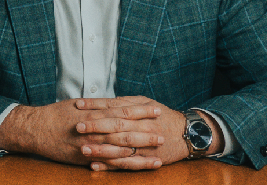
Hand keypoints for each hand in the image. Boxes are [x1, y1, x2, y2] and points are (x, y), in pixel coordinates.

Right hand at [0, 98, 164, 167]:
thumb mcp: (77, 105)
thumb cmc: (56, 115)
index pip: (123, 110)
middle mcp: (95, 127)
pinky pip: (110, 161)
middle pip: (126, 129)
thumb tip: (113, 104)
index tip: (156, 109)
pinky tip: (138, 162)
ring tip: (158, 149)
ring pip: (121, 146)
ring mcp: (92, 142)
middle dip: (146, 131)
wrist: (36, 129)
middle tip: (163, 132)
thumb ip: (96, 106)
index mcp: (94, 112)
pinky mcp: (86, 156)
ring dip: (141, 148)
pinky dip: (126, 162)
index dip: (141, 110)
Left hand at [74, 96, 193, 169]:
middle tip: (77, 127)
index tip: (78, 106)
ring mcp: (144, 144)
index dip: (95, 106)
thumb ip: (126, 102)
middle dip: (96, 127)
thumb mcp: (147, 103)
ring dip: (100, 149)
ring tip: (82, 149)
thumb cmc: (164, 116)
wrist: (189, 134)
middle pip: (116, 126)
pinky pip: (126, 164)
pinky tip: (95, 165)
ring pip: (119, 147)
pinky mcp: (146, 159)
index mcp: (139, 111)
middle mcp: (141, 127)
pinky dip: (110, 165)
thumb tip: (104, 101)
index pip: (113, 107)